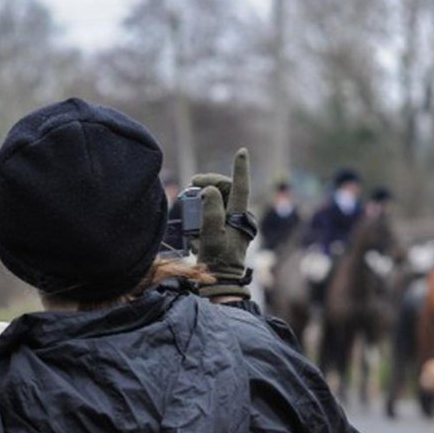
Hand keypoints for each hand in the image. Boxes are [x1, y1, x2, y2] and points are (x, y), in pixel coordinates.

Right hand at [190, 148, 257, 299]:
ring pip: (218, 198)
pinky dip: (203, 210)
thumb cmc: (217, 261)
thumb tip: (210, 190)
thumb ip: (211, 213)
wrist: (220, 281)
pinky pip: (213, 210)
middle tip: (192, 185)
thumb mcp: (211, 238)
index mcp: (239, 216)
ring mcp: (231, 222)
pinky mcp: (225, 228)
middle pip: (225, 189)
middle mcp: (238, 216)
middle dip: (209, 182)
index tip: (242, 152)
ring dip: (204, 197)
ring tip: (191, 206)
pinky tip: (195, 220)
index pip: (240, 187)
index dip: (240, 169)